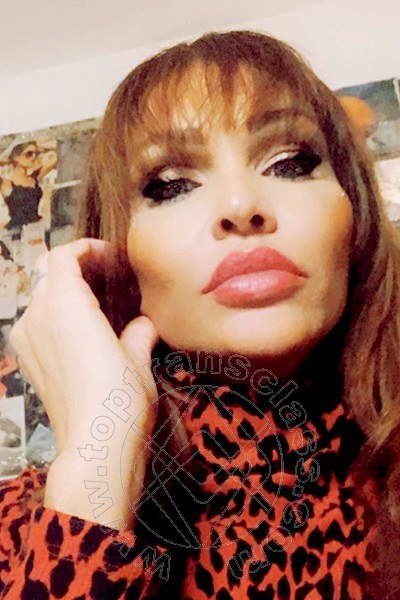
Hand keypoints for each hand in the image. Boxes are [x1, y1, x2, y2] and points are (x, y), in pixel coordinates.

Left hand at [9, 238, 159, 513]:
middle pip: (45, 273)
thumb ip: (140, 332)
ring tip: (95, 304)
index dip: (87, 249)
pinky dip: (54, 317)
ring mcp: (27, 341)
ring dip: (63, 292)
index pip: (63, 256)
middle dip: (73, 267)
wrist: (95, 449)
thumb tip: (144, 326)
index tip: (109, 256)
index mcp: (64, 303)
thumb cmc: (120, 401)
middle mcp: (37, 317)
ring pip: (38, 298)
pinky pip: (36, 324)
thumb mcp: (139, 358)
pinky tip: (82, 334)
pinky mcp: (28, 363)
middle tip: (104, 276)